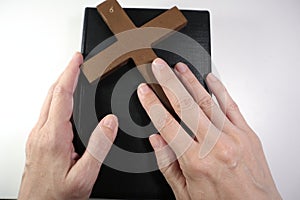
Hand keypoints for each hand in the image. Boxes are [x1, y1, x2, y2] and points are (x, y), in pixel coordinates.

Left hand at [18, 53, 117, 199]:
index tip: (77, 60)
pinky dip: (56, 98)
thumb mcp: (85, 175)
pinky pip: (45, 112)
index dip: (70, 74)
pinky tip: (63, 100)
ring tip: (72, 75)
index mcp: (53, 137)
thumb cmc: (57, 195)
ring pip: (46, 102)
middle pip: (51, 94)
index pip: (61, 96)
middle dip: (65, 74)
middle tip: (76, 62)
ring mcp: (36, 137)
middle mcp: (41, 133)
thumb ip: (99, 146)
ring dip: (60, 85)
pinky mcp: (36, 141)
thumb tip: (110, 121)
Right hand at [137, 58, 281, 199]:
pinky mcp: (247, 133)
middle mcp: (215, 146)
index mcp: (196, 161)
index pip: (167, 124)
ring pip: (208, 101)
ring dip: (191, 81)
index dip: (152, 105)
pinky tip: (210, 79)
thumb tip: (156, 139)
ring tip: (179, 68)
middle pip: (186, 106)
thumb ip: (168, 163)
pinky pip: (232, 106)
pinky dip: (220, 90)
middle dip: (168, 82)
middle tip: (158, 66)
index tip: (144, 91)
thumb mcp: (185, 192)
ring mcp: (233, 137)